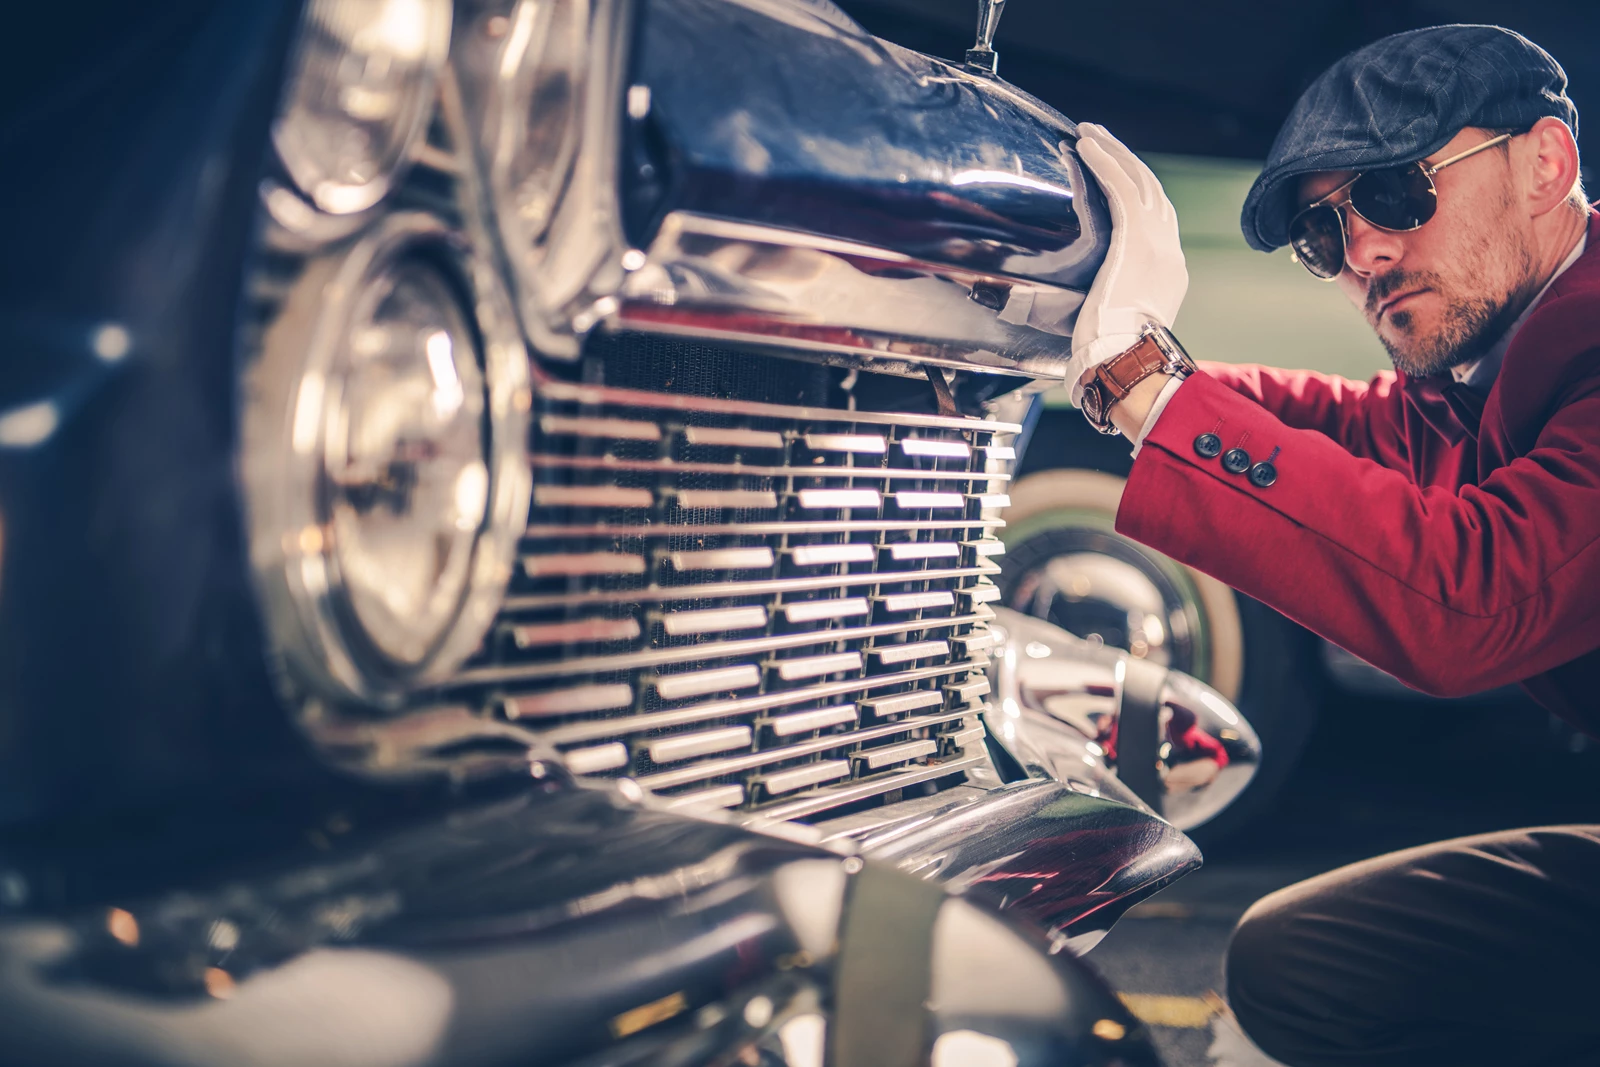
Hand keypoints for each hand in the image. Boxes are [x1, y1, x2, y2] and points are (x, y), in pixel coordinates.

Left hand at [1065, 123, 1188, 403]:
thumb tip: (1096, 308)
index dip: (1137, 193)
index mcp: (1168, 272)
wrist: (1127, 361)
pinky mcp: (1136, 238)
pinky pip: (1120, 186)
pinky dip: (1103, 162)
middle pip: (1152, 192)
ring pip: (1138, 181)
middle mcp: (1169, 251)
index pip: (1158, 220)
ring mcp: (1158, 242)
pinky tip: (1085, 145)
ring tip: (1088, 132)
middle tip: (1100, 140)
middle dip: (1126, 162)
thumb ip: (1117, 304)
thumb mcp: (1121, 324)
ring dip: (1112, 153)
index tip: (1115, 177)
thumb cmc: (1113, 356)